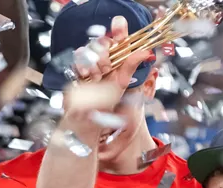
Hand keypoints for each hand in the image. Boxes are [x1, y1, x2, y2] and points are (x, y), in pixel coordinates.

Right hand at [62, 16, 153, 141]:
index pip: (117, 35)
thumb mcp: (123, 83)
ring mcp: (88, 65)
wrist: (94, 124)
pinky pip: (76, 60)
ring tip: (97, 76)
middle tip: (107, 69)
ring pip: (88, 49)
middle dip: (104, 53)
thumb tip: (147, 52)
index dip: (119, 29)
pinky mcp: (75, 73)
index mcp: (116, 58)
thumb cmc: (110, 105)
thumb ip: (131, 64)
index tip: (120, 30)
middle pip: (101, 41)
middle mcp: (101, 59)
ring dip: (94, 61)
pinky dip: (82, 65)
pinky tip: (87, 74)